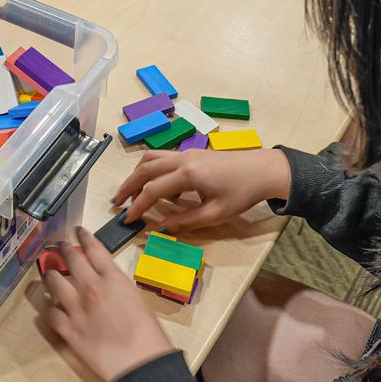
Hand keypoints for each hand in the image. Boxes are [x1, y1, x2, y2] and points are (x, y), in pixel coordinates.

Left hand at [41, 226, 176, 381]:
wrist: (141, 364)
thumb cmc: (149, 334)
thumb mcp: (137, 299)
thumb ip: (118, 287)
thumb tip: (107, 284)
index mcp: (113, 279)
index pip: (94, 249)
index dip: (84, 237)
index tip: (78, 231)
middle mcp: (92, 288)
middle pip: (71, 260)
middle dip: (63, 249)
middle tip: (59, 246)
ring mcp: (77, 308)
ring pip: (53, 283)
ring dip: (50, 274)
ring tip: (48, 272)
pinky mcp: (68, 330)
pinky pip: (51, 314)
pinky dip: (49, 309)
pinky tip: (50, 307)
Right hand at [112, 148, 291, 230]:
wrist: (263, 169)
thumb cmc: (242, 193)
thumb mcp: (215, 213)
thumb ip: (185, 221)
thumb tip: (161, 228)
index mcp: (187, 174)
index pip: (152, 190)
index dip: (137, 206)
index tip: (127, 220)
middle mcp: (182, 159)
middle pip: (144, 169)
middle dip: (127, 186)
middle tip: (117, 203)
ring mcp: (186, 153)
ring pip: (150, 159)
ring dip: (136, 174)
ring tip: (130, 192)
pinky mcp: (191, 153)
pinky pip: (162, 158)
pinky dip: (151, 170)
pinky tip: (157, 187)